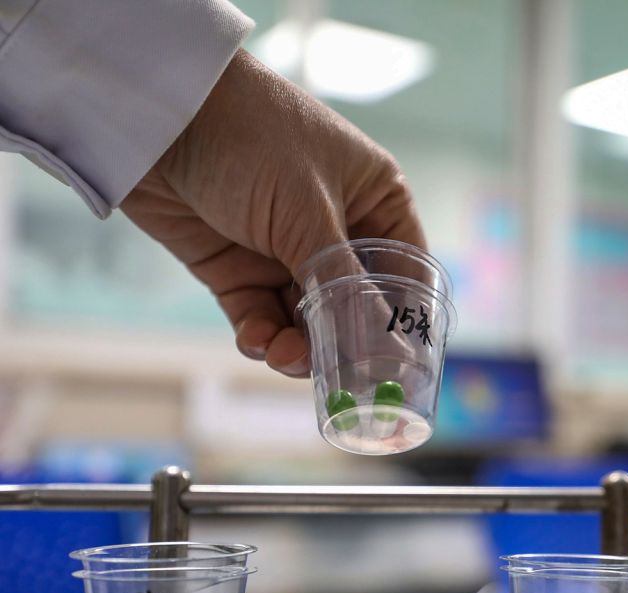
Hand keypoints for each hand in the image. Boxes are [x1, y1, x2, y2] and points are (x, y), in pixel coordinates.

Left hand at [121, 49, 423, 376]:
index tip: (400, 366)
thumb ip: (343, 284)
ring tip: (285, 357)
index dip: (404, 320)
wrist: (156, 114)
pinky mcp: (236, 267)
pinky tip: (258, 341)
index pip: (404, 273)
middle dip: (343, 341)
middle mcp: (336, 228)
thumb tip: (383, 346)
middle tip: (335, 377)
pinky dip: (262, 335)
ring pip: (306, 319)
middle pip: (355, 306)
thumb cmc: (252, 136)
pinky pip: (261, 316)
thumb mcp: (308, 213)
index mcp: (375, 200)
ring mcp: (285, 249)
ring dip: (299, 345)